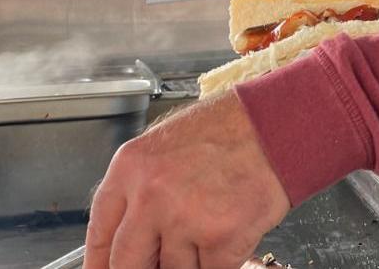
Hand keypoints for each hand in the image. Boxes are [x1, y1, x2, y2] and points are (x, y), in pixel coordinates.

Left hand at [84, 93, 290, 268]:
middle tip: (158, 262)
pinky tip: (229, 232)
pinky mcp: (222, 239)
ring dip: (191, 259)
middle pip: (127, 263)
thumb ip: (142, 188)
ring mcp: (186, 219)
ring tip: (209, 225)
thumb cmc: (230, 129)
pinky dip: (220, 260)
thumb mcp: (167, 145)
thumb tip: (133, 234)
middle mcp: (151, 195)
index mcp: (131, 167)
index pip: (100, 231)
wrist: (277, 123)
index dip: (100, 261)